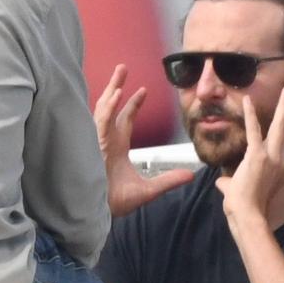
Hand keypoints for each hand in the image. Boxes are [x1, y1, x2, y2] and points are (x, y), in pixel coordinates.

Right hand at [93, 64, 194, 216]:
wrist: (96, 214)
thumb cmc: (112, 203)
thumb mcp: (149, 189)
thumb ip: (169, 180)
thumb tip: (191, 175)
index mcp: (115, 148)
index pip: (124, 120)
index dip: (132, 104)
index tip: (142, 90)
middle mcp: (104, 141)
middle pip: (110, 107)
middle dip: (117, 87)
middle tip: (123, 68)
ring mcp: (97, 142)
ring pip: (103, 110)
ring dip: (112, 90)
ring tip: (121, 73)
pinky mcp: (92, 146)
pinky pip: (100, 123)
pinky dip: (108, 108)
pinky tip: (116, 95)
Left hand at [214, 86, 283, 238]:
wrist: (248, 215)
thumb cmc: (248, 208)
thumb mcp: (244, 192)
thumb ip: (232, 184)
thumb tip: (221, 183)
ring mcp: (272, 157)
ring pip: (283, 125)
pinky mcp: (257, 156)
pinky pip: (254, 130)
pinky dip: (250, 114)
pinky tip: (246, 99)